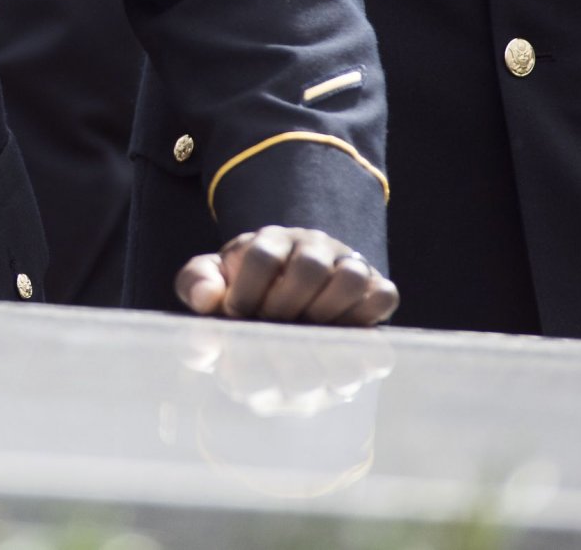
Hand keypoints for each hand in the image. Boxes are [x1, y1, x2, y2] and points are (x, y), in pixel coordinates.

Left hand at [175, 227, 398, 326]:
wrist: (287, 287)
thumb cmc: (244, 288)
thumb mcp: (213, 281)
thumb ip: (196, 283)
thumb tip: (209, 298)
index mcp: (270, 239)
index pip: (262, 255)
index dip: (246, 293)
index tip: (235, 318)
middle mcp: (313, 246)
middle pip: (309, 266)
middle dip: (284, 307)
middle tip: (270, 329)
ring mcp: (348, 264)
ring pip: (352, 276)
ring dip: (325, 313)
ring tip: (303, 335)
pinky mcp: (375, 288)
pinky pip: (384, 295)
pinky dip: (365, 318)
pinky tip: (336, 339)